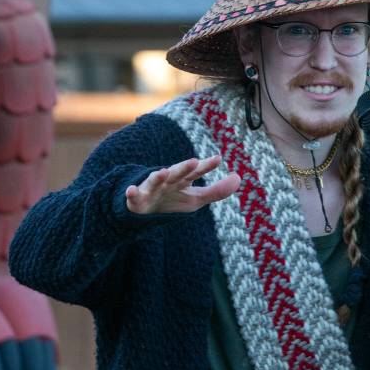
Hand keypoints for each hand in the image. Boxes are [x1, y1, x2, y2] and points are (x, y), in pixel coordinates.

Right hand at [125, 155, 239, 214]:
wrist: (144, 210)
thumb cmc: (172, 201)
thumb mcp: (196, 199)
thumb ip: (217, 190)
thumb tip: (238, 178)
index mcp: (182, 180)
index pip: (195, 171)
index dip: (206, 166)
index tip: (218, 159)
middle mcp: (167, 181)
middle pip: (177, 173)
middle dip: (184, 168)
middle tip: (193, 162)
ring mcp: (151, 189)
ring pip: (154, 181)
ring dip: (159, 176)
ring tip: (164, 172)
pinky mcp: (136, 199)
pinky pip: (133, 196)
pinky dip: (131, 193)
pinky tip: (131, 190)